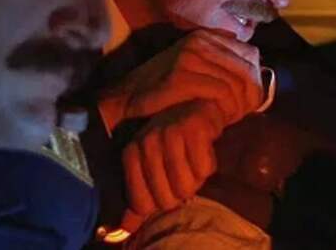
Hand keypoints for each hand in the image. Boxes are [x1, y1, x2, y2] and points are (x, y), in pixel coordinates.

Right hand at [98, 30, 262, 129]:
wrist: (125, 96)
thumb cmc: (164, 87)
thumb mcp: (195, 66)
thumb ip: (222, 62)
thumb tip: (255, 65)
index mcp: (207, 36)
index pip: (251, 55)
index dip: (255, 81)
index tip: (249, 102)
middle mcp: (200, 42)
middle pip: (247, 70)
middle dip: (249, 96)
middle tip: (242, 114)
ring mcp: (189, 57)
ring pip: (235, 83)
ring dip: (237, 105)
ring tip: (231, 118)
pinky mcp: (179, 76)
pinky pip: (219, 92)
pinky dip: (225, 108)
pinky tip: (222, 119)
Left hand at [120, 99, 224, 230]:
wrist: (195, 107)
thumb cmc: (171, 143)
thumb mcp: (150, 167)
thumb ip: (139, 197)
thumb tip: (127, 227)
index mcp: (131, 154)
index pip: (143, 204)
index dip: (159, 202)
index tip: (165, 186)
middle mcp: (147, 142)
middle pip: (167, 200)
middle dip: (179, 193)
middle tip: (182, 174)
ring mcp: (170, 133)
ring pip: (186, 187)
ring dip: (195, 180)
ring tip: (192, 163)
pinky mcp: (194, 128)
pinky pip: (204, 169)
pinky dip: (208, 166)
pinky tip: (203, 150)